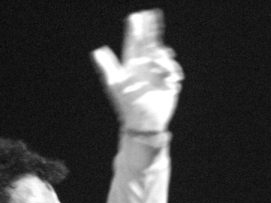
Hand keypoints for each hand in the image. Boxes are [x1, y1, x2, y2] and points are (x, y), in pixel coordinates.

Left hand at [91, 9, 182, 132]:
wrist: (142, 122)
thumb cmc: (126, 105)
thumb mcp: (115, 83)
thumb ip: (107, 66)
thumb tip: (96, 50)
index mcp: (132, 65)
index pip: (134, 43)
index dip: (136, 29)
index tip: (136, 15)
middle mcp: (145, 67)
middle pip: (150, 43)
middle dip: (152, 28)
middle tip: (153, 13)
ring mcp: (157, 74)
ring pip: (164, 56)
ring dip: (164, 60)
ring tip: (163, 73)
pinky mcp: (168, 82)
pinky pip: (174, 71)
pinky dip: (172, 73)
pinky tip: (171, 81)